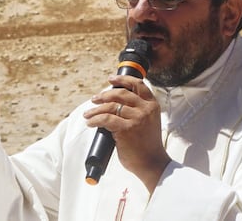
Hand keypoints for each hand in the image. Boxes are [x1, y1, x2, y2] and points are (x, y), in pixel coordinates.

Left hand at [84, 75, 170, 192]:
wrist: (152, 162)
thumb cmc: (147, 144)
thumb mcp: (149, 121)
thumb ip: (138, 110)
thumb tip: (114, 103)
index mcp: (152, 105)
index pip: (138, 84)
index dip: (123, 79)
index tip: (111, 79)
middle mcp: (145, 109)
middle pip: (121, 94)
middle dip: (104, 95)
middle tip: (95, 99)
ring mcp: (136, 118)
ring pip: (110, 106)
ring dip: (95, 110)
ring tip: (88, 114)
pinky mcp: (126, 129)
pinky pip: (105, 119)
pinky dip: (95, 120)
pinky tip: (91, 122)